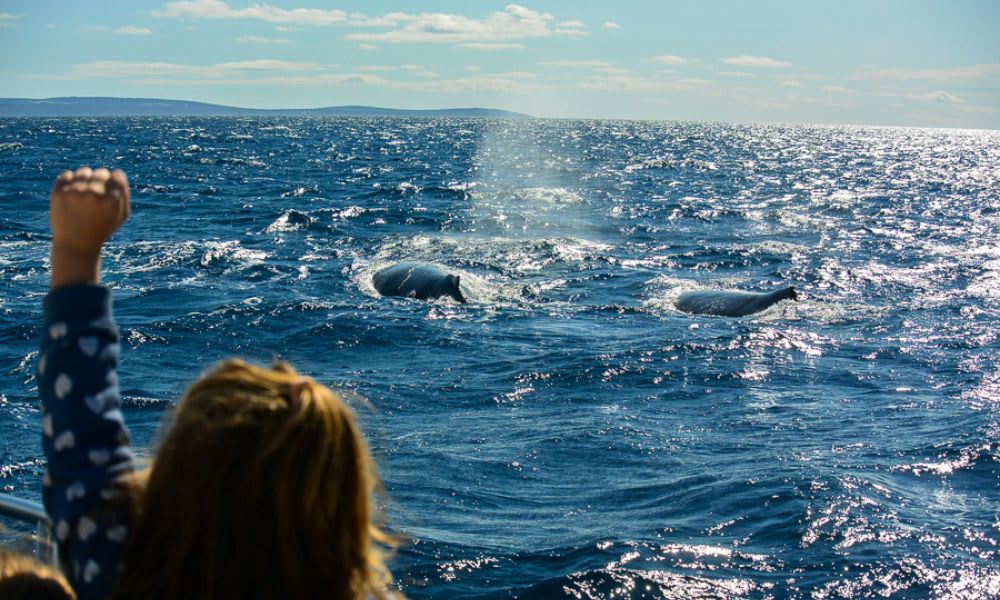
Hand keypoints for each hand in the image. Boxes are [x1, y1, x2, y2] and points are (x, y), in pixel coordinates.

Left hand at [50, 167, 130, 287]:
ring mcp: (75, 192)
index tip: (110, 193)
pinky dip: (70, 182)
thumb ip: (124, 194)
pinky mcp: (59, 193)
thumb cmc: (102, 229)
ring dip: (86, 180)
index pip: (117, 176)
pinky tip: (73, 195)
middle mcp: (94, 193)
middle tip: (96, 197)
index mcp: (112, 199)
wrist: (76, 244)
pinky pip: (67, 175)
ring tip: (84, 194)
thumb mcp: (120, 216)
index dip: (115, 184)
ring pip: (84, 172)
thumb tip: (117, 173)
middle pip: (101, 172)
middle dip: (101, 182)